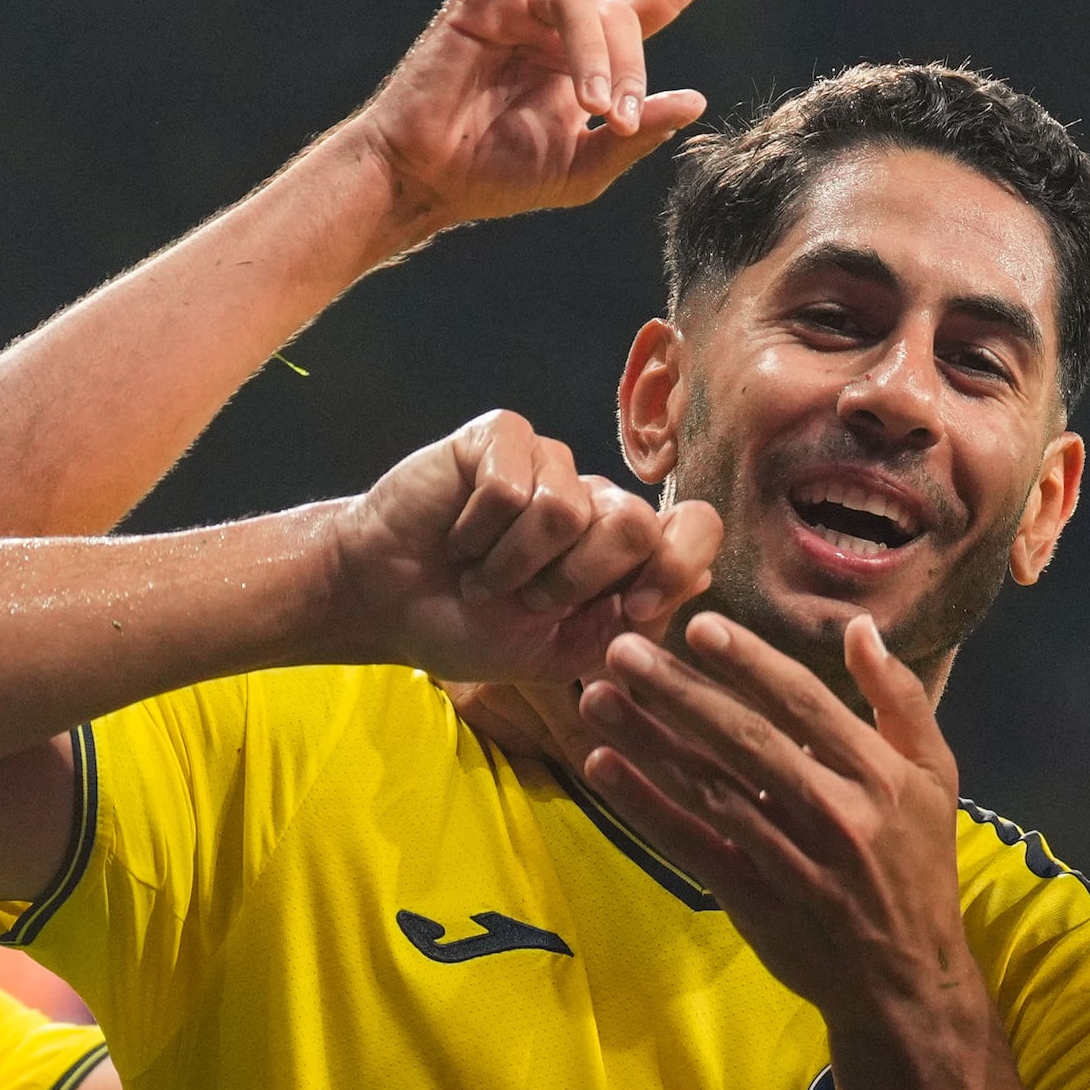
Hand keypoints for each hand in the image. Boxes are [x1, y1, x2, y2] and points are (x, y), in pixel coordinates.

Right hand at [328, 412, 720, 683]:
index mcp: (623, 549)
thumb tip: (702, 577)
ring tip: (482, 573)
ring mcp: (549, 461)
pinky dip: (476, 532)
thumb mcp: (564, 652)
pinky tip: (457, 536)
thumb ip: (632, 622)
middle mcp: (594, 496)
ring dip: (513, 564)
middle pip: (635, 522)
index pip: (695, 529)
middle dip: (575, 581)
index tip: (632, 610)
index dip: (673, 569)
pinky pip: (510, 486)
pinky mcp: (501, 437)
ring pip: (566, 509)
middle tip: (526, 599)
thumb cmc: (473, 628)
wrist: (387, 606)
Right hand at [351, 0, 752, 242]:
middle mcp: (562, 25)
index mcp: (594, 59)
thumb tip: (695, 98)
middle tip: (615, 117)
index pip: (657, 0)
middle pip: (623, 19)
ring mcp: (522, 8)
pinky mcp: (480, 2)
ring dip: (594, 52)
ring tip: (592, 104)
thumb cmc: (498, 177)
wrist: (426, 179)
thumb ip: (635, 136)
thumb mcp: (583, 169)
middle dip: (628, 70)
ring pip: (579, 1)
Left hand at [569, 610, 975, 1025]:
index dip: (747, 662)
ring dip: (646, 739)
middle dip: (677, 690)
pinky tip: (602, 765)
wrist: (904, 978)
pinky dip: (642, 805)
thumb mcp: (934, 776)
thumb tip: (860, 628)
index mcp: (878, 775)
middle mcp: (834, 812)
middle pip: (743, 739)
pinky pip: (688, 842)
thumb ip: (898, 699)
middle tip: (622, 650)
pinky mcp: (752, 899)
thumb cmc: (917, 865)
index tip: (697, 626)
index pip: (803, 703)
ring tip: (597, 697)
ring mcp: (789, 860)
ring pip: (707, 787)